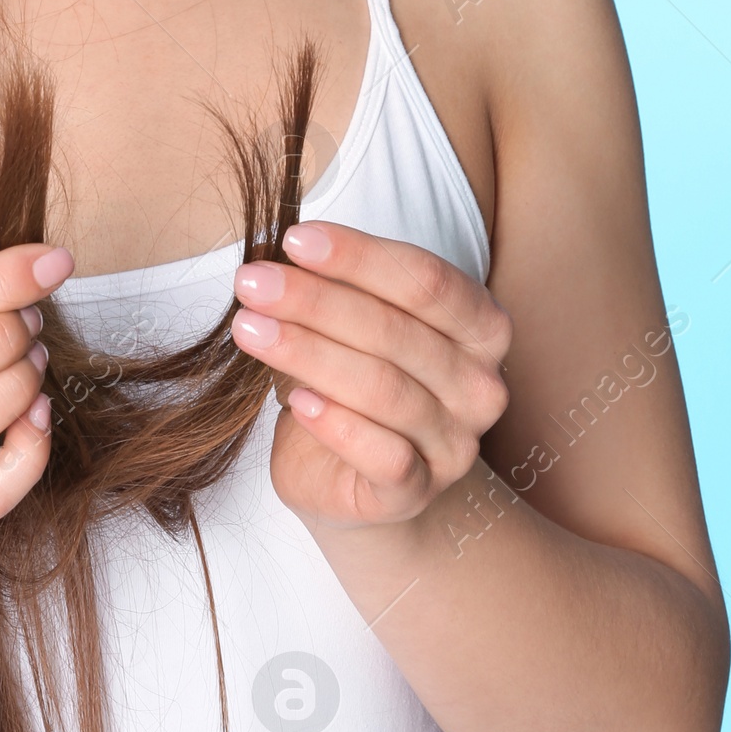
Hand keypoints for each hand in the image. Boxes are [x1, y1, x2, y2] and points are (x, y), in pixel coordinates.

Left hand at [229, 221, 511, 530]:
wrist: (350, 478)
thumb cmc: (353, 383)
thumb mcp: (349, 324)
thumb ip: (335, 288)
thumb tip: (280, 253)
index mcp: (481, 328)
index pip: (426, 280)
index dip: (359, 256)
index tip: (294, 239)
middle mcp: (479, 386)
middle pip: (396, 332)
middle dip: (315, 301)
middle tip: (252, 283)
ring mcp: (455, 444)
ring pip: (384, 389)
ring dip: (308, 353)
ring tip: (249, 329)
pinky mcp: (418, 492)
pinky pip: (384, 456)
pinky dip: (336, 424)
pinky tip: (296, 401)